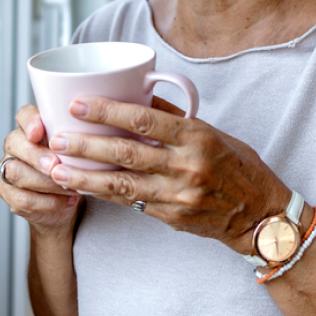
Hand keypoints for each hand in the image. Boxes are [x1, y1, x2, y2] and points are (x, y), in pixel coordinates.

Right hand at [0, 105, 82, 231]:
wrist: (68, 199)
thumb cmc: (75, 166)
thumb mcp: (81, 147)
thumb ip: (81, 135)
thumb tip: (98, 124)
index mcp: (32, 127)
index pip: (23, 115)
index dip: (29, 122)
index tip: (38, 131)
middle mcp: (16, 145)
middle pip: (14, 143)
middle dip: (36, 155)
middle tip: (55, 165)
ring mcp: (8, 169)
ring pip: (15, 172)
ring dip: (45, 182)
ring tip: (70, 187)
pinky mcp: (9, 194)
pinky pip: (22, 198)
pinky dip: (48, 202)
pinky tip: (68, 200)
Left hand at [48, 96, 290, 253]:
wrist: (260, 215)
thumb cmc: (238, 166)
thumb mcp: (212, 133)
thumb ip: (175, 118)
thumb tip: (141, 97)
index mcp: (196, 137)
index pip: (145, 120)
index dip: (108, 111)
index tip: (80, 103)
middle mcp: (186, 166)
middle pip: (126, 153)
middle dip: (86, 144)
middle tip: (56, 136)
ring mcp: (178, 195)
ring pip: (122, 184)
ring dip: (85, 177)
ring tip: (56, 168)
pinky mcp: (171, 217)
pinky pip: (132, 203)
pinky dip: (105, 194)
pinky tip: (83, 188)